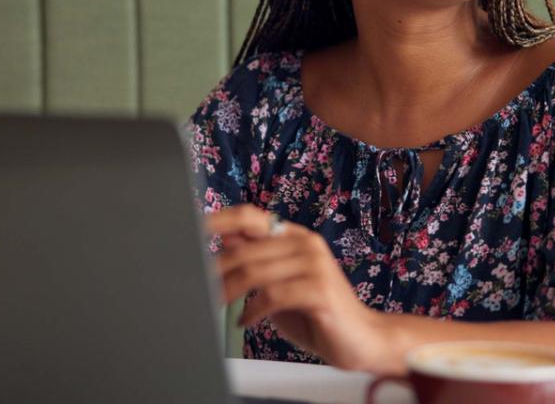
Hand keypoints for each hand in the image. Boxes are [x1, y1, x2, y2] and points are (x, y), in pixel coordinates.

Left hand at [204, 204, 385, 370]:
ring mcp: (314, 264)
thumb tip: (223, 241)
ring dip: (229, 291)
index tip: (191, 229)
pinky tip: (245, 320)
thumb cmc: (317, 314)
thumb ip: (256, 262)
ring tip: (216, 304)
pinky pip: (273, 295)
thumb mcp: (279, 284)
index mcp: (294, 236)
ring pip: (255, 270)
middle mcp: (305, 243)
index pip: (250, 216)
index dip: (218, 220)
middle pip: (245, 249)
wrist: (362, 339)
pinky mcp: (319, 289)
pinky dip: (252, 310)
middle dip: (216, 270)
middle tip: (199, 287)